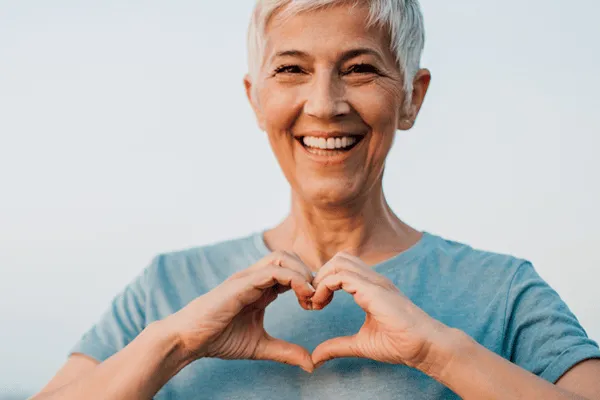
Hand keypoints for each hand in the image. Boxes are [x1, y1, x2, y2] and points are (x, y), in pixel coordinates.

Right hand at [163, 251, 315, 371]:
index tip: (317, 305)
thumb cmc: (219, 339)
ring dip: (303, 273)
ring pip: (283, 257)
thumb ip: (285, 352)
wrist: (189, 340)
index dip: (309, 283)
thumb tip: (311, 364)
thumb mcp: (260, 346)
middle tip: (317, 299)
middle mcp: (256, 278)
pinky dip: (294, 278)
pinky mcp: (242, 283)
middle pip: (290, 257)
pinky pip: (273, 270)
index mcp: (261, 288)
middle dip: (309, 273)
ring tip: (310, 296)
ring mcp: (248, 277)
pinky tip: (302, 296)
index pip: (292, 271)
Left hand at [310, 251, 451, 373]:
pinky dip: (325, 286)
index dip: (323, 282)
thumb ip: (337, 346)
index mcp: (370, 287)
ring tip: (317, 301)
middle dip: (319, 276)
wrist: (424, 346)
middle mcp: (372, 280)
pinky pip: (341, 276)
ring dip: (321, 278)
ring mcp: (374, 281)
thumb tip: (315, 358)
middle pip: (338, 259)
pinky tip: (322, 304)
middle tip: (313, 301)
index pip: (341, 268)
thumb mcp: (360, 344)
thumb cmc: (399, 344)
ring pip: (339, 261)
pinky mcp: (373, 289)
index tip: (315, 304)